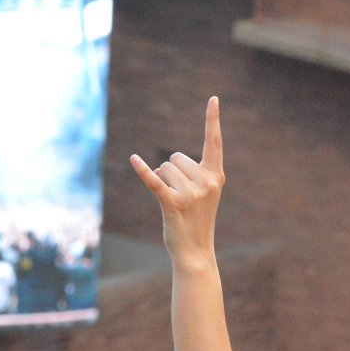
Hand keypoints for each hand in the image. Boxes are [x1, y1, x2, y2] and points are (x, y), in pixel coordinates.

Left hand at [130, 97, 225, 266]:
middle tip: (180, 198)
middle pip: (175, 158)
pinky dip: (142, 171)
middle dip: (170, 173)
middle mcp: (207, 182)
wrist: (196, 252)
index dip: (212, 119)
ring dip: (161, 182)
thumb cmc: (196, 221)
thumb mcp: (200, 194)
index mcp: (216, 176)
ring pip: (163, 169)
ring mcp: (191, 194)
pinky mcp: (173, 204)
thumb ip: (187, 175)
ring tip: (173, 204)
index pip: (214, 142)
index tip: (213, 98)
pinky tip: (133, 159)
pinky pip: (154, 182)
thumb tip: (159, 168)